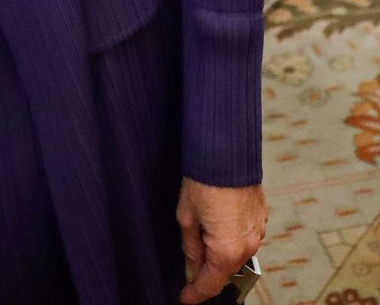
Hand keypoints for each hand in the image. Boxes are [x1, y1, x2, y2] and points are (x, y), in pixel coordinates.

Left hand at [177, 178, 265, 302]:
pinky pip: (244, 239)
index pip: (210, 283)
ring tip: (199, 245)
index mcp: (227, 250)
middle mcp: (248, 247)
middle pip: (225, 271)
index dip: (195, 293)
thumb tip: (192, 270)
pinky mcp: (261, 220)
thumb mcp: (187, 218)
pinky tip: (216, 229)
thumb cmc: (203, 183)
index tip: (185, 299)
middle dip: (206, 274)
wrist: (226, 155)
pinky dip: (230, 241)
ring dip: (219, 256)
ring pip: (235, 255)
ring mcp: (258, 233)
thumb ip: (191, 249)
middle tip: (188, 274)